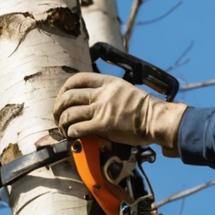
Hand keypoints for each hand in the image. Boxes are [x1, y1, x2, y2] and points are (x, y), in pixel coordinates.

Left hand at [53, 72, 187, 151]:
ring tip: (63, 129)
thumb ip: (108, 93)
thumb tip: (94, 101)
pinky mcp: (103, 125)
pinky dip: (71, 132)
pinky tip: (72, 135)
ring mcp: (102, 109)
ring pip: (70, 113)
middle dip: (58, 107)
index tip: (62, 96)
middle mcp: (103, 93)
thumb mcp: (125, 91)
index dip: (65, 88)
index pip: (79, 79)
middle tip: (57, 115)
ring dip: (62, 122)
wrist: (156, 119)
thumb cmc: (145, 109)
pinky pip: (78, 128)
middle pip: (69, 96)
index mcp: (108, 82)